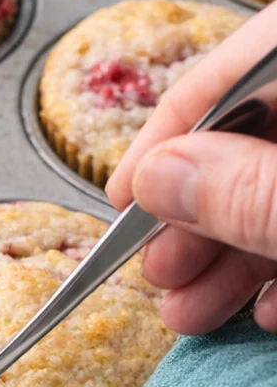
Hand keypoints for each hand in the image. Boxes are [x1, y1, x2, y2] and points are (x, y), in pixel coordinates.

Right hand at [106, 0, 276, 333]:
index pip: (231, 73)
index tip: (122, 199)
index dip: (168, 138)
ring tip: (192, 313)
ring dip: (238, 253)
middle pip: (263, 130)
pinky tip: (267, 309)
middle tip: (159, 271)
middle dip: (201, 215)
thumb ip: (248, 193)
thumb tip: (159, 179)